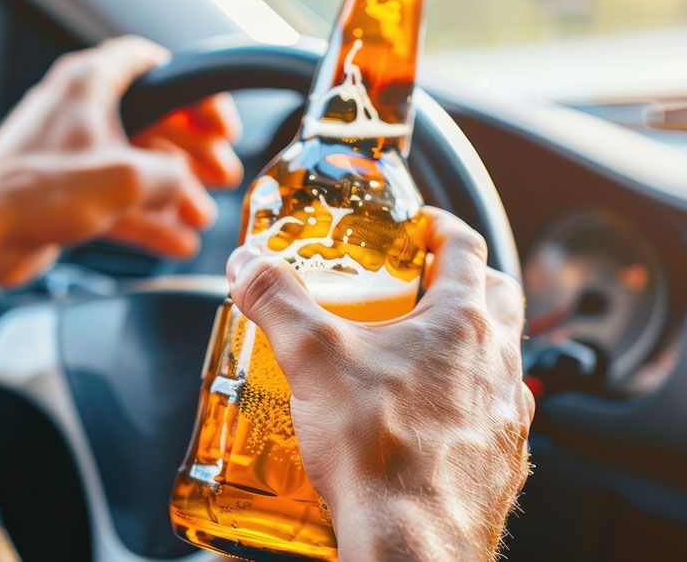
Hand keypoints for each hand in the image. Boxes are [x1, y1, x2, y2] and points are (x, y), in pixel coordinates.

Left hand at [0, 36, 242, 284]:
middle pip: (151, 120)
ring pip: (135, 164)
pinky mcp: (62, 191)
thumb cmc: (30, 193)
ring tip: (201, 215)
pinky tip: (174, 242)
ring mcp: (70, 152)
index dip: (194, 91)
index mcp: (88, 84)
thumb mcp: (124, 178)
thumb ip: (169, 175)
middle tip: (221, 173)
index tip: (219, 121)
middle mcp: (78, 111)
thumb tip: (184, 182)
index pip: (152, 65)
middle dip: (190, 151)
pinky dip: (145, 218)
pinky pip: (115, 198)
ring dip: (172, 191)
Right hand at [226, 207, 533, 560]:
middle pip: (495, 298)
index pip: (468, 247)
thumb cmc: (380, 451)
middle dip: (461, 281)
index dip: (440, 227)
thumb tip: (248, 265)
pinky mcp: (501, 459)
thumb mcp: (312, 357)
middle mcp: (497, 362)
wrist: (410, 543)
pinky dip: (466, 401)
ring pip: (498, 358)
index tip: (420, 226)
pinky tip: (426, 417)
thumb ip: (276, 300)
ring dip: (467, 344)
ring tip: (416, 353)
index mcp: (462, 323)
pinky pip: (492, 413)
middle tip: (420, 283)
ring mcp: (506, 414)